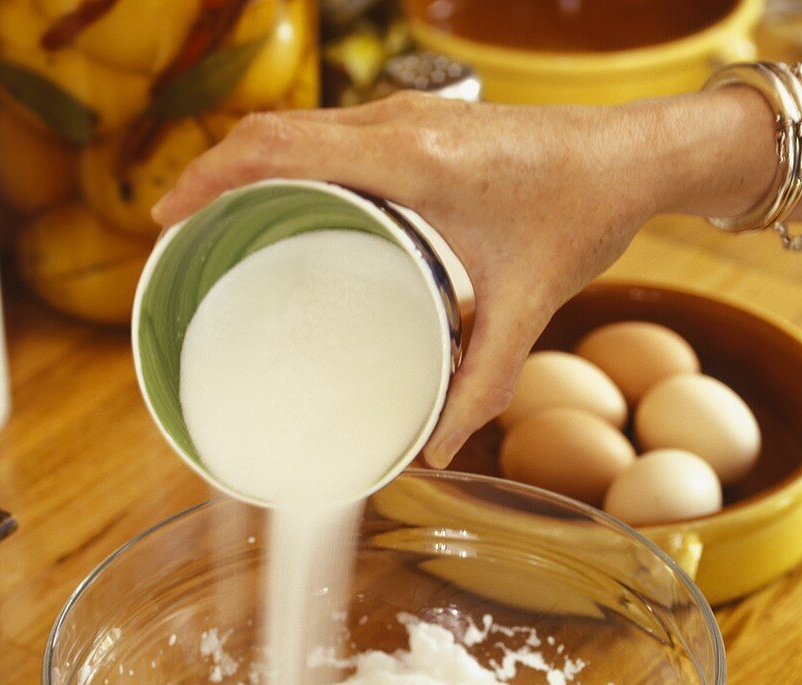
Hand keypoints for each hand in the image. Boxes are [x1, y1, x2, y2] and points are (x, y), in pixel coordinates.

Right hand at [153, 96, 658, 466]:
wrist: (634, 155)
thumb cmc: (582, 214)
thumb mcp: (527, 307)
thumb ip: (482, 384)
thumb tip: (441, 449)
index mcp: (411, 161)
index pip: (278, 148)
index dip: (209, 175)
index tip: (167, 216)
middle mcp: (400, 127)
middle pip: (274, 130)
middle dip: (215, 171)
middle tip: (181, 228)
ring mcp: (412, 118)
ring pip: (302, 125)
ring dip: (253, 161)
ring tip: (223, 217)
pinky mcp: (426, 126)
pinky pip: (336, 132)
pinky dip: (296, 159)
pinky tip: (296, 202)